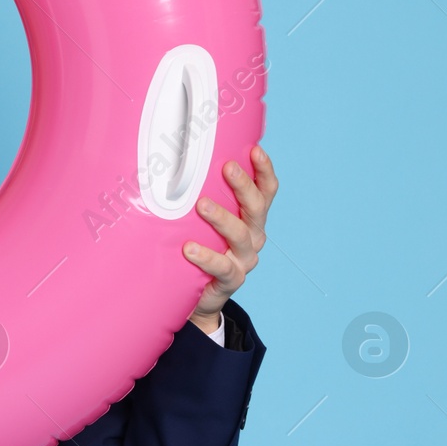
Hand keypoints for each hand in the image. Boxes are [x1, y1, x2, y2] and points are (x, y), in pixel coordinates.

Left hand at [184, 144, 277, 332]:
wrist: (199, 295)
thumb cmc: (200, 245)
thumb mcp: (203, 221)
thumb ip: (203, 196)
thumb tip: (180, 159)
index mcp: (251, 218)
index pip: (266, 191)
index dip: (264, 170)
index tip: (255, 149)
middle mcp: (253, 236)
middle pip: (256, 208)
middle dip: (243, 186)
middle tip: (227, 167)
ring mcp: (244, 259)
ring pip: (240, 235)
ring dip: (222, 218)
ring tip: (201, 205)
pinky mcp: (232, 280)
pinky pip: (223, 267)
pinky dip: (207, 257)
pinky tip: (189, 249)